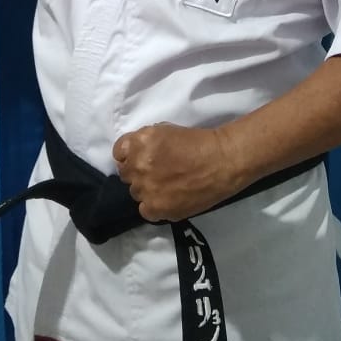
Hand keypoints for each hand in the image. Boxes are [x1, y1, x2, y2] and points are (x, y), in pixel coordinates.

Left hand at [112, 123, 235, 221]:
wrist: (221, 162)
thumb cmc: (196, 141)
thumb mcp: (165, 130)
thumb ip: (144, 142)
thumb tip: (134, 153)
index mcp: (139, 143)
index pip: (119, 153)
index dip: (130, 155)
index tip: (140, 157)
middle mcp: (138, 166)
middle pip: (126, 174)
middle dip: (138, 172)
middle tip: (156, 172)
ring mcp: (146, 190)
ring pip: (136, 193)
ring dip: (146, 189)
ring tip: (165, 186)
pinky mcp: (157, 209)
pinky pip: (145, 210)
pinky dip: (153, 205)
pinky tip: (167, 199)